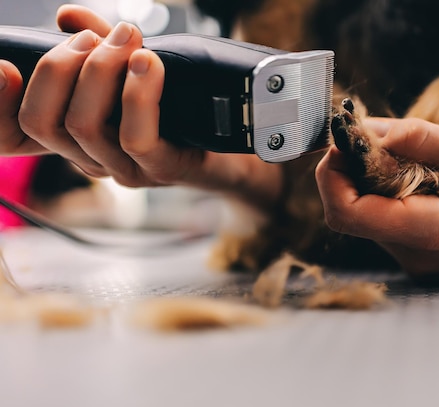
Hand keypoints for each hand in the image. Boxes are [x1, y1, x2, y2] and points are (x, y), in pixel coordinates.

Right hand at [0, 5, 281, 206]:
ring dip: (100, 70)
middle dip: (59, 67)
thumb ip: (98, 44)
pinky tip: (148, 64)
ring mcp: (125, 169)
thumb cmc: (176, 106)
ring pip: (84, 124)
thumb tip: (66, 16)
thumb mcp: (131, 69)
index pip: (17, 131)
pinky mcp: (161, 169)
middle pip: (42, 122)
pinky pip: (135, 138)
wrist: (228, 144)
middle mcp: (92, 158)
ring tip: (127, 38)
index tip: (7, 62)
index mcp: (75, 137)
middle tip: (96, 37)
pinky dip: (137, 94)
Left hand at [316, 117, 438, 276]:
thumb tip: (372, 129)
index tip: (342, 139)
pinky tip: (410, 174)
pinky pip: (381, 220)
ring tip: (399, 153)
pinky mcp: (416, 255)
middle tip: (365, 134)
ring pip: (362, 216)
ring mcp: (414, 260)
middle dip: (345, 170)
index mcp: (434, 232)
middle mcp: (415, 255)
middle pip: (348, 213)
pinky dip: (382, 191)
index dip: (331, 174)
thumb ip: (425, 141)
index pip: (349, 213)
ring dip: (365, 179)